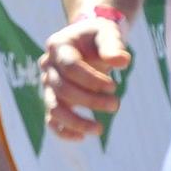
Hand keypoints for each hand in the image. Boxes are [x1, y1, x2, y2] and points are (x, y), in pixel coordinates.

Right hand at [38, 16, 131, 139]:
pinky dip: (63, 131)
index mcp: (58, 46)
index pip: (70, 67)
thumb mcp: (109, 33)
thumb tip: (122, 62)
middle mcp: (48, 66)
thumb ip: (113, 45)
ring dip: (75, 121)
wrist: (91, 39)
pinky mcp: (53, 99)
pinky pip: (51, 119)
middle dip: (89, 100)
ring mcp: (48, 84)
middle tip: (115, 105)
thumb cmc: (101, 35)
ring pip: (53, 108)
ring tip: (99, 130)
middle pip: (63, 89)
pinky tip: (82, 138)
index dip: (91, 79)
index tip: (114, 86)